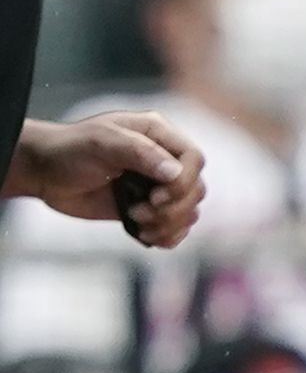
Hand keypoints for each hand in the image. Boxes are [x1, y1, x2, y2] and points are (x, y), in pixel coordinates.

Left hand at [9, 111, 205, 244]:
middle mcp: (162, 160)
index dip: (184, 181)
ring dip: (169, 224)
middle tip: (140, 211)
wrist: (43, 173)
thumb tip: (175, 173)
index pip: (194, 159)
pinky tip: (145, 236)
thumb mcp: (101, 142)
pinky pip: (175, 228)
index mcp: (157, 136)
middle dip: (173, 208)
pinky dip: (167, 237)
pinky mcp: (147, 209)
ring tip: (138, 222)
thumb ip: (140, 153)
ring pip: (189, 211)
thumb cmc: (68, 149)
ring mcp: (155, 186)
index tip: (156, 195)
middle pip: (195, 189)